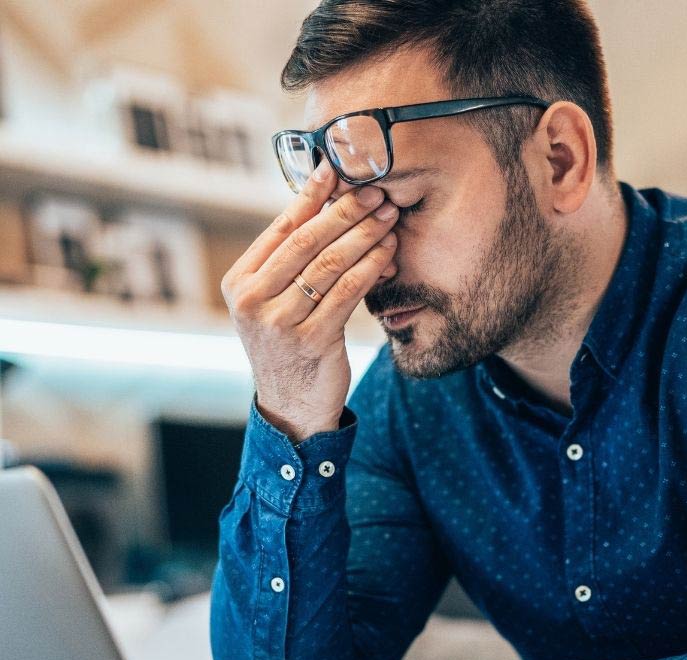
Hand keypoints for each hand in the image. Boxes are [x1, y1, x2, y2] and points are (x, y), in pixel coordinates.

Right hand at [220, 161, 399, 440]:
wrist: (291, 405)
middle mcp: (252, 300)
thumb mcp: (275, 302)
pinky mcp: (311, 340)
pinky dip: (370, 267)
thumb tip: (325, 204)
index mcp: (239, 282)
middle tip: (375, 189)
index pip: (280, 228)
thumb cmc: (289, 346)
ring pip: (329, 264)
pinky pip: (347, 292)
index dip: (311, 195)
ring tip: (388, 216)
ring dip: (364, 235)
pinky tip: (387, 252)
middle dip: (345, 210)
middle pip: (306, 241)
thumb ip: (289, 263)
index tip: (337, 169)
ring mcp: (279, 321)